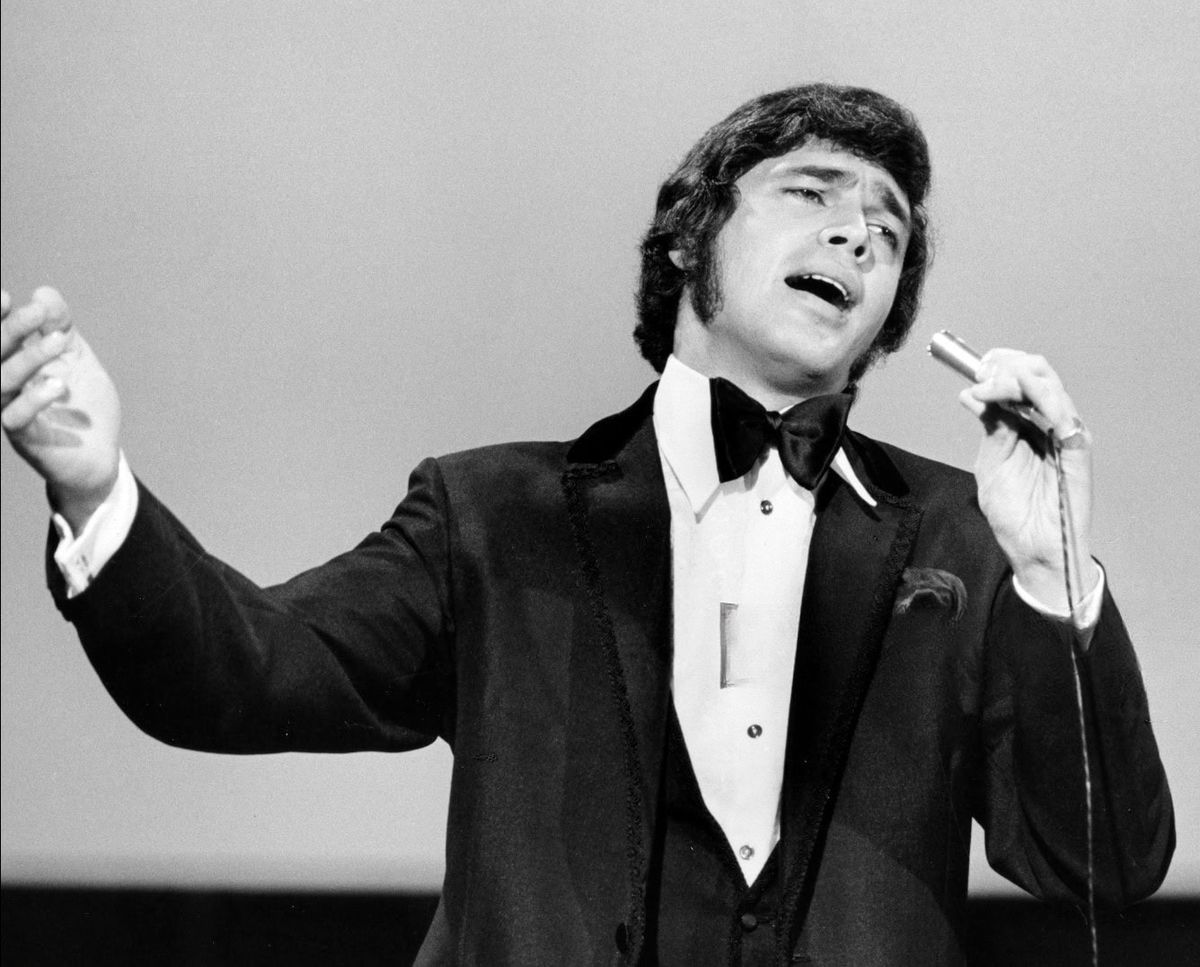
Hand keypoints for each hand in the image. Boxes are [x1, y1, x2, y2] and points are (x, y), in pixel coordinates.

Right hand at [2, 287, 121, 531]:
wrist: (101, 456)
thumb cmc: (84, 406)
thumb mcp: (77, 360)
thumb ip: (62, 328)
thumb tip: (43, 292)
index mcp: (16, 366)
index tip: (6, 296)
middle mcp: (8, 388)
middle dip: (11, 330)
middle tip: (36, 312)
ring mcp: (12, 413)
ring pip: (2, 382)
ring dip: (28, 359)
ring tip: (57, 342)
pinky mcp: (26, 439)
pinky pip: (15, 418)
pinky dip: (34, 399)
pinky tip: (57, 386)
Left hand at [959, 349, 1099, 612]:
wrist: (1032, 550)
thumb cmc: (1014, 513)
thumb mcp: (990, 462)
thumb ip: (989, 427)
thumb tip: (971, 394)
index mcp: (1028, 424)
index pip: (1020, 378)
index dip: (998, 365)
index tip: (974, 369)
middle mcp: (1049, 423)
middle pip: (1037, 372)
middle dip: (1006, 366)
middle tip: (981, 376)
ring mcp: (1065, 433)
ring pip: (1049, 384)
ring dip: (1015, 378)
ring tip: (990, 386)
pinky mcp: (1077, 449)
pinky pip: (1064, 413)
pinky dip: (1039, 397)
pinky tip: (1014, 398)